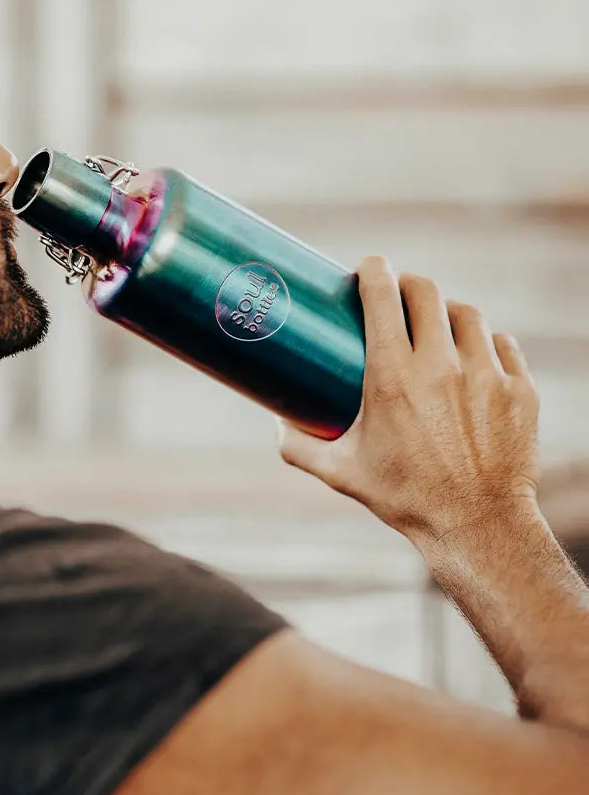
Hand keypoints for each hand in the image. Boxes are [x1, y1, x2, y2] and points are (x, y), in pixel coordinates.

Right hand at [278, 256, 540, 544]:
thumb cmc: (403, 497)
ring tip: (436, 327)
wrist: (476, 526)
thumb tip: (275, 421)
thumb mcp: (340, 472)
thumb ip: (298, 446)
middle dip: (409, 284)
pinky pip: (502, 345)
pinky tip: (472, 358)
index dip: (374, 270)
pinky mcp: (519, 390)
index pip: (383, 296)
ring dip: (446, 312)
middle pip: (426, 291)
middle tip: (399, 295)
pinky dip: (484, 344)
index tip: (369, 267)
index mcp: (392, 377)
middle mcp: (440, 368)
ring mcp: (486, 376)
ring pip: (466, 314)